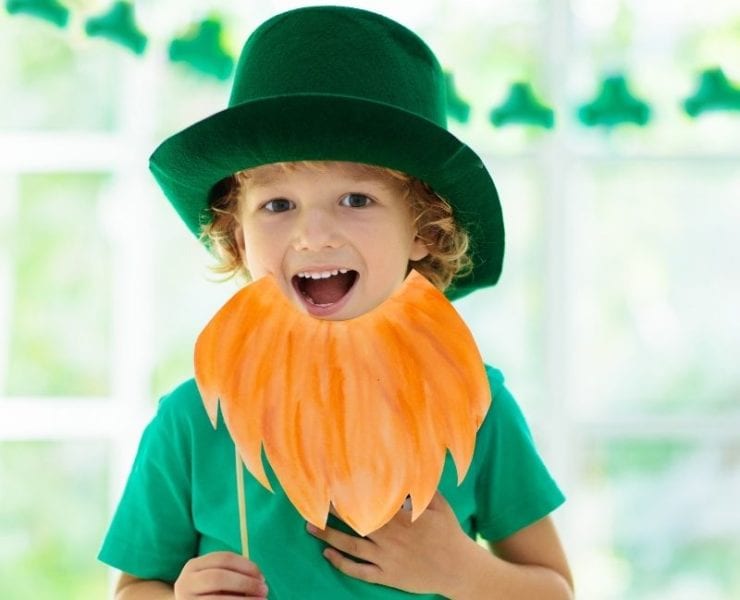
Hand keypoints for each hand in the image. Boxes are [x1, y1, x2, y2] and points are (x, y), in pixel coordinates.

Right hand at [174, 551, 267, 599]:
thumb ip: (232, 574)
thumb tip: (259, 580)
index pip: (223, 558)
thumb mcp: (214, 578)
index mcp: (194, 566)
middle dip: (245, 583)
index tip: (262, 576)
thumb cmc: (208, 592)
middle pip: (218, 577)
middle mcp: (185, 582)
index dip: (246, 566)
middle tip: (264, 590)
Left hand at [306, 491, 471, 596]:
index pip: (367, 504)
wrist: (458, 570)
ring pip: (350, 547)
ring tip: (310, 529)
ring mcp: (386, 559)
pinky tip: (328, 556)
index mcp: (400, 519)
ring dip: (328, 538)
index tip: (331, 486)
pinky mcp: (387, 577)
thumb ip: (421, 488)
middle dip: (331, 514)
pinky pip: (359, 572)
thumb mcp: (438, 506)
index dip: (348, 496)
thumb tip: (410, 466)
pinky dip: (341, 564)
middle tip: (311, 504)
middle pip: (353, 523)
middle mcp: (389, 538)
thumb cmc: (449, 534)